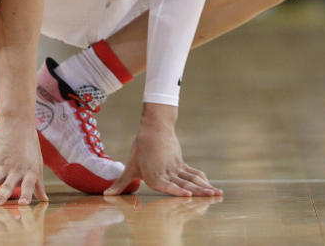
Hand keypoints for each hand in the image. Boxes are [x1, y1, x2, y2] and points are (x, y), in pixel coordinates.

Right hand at [0, 115, 48, 205]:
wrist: (17, 122)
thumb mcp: (37, 163)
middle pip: (8, 185)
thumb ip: (38, 184)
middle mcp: (17, 169)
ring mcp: (3, 165)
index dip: (27, 194)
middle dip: (2, 195)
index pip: (29, 184)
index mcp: (31, 170)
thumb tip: (44, 200)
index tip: (23, 204)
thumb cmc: (29, 144)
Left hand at [105, 107, 221, 196]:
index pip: (167, 185)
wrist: (154, 127)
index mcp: (154, 175)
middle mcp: (167, 172)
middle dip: (200, 192)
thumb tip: (107, 194)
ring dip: (205, 186)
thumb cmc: (141, 148)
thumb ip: (121, 183)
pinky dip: (202, 179)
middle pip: (185, 184)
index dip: (177, 190)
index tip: (188, 195)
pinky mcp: (180, 162)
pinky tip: (210, 185)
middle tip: (212, 197)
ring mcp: (176, 167)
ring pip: (193, 179)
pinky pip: (193, 172)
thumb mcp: (130, 166)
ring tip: (217, 193)